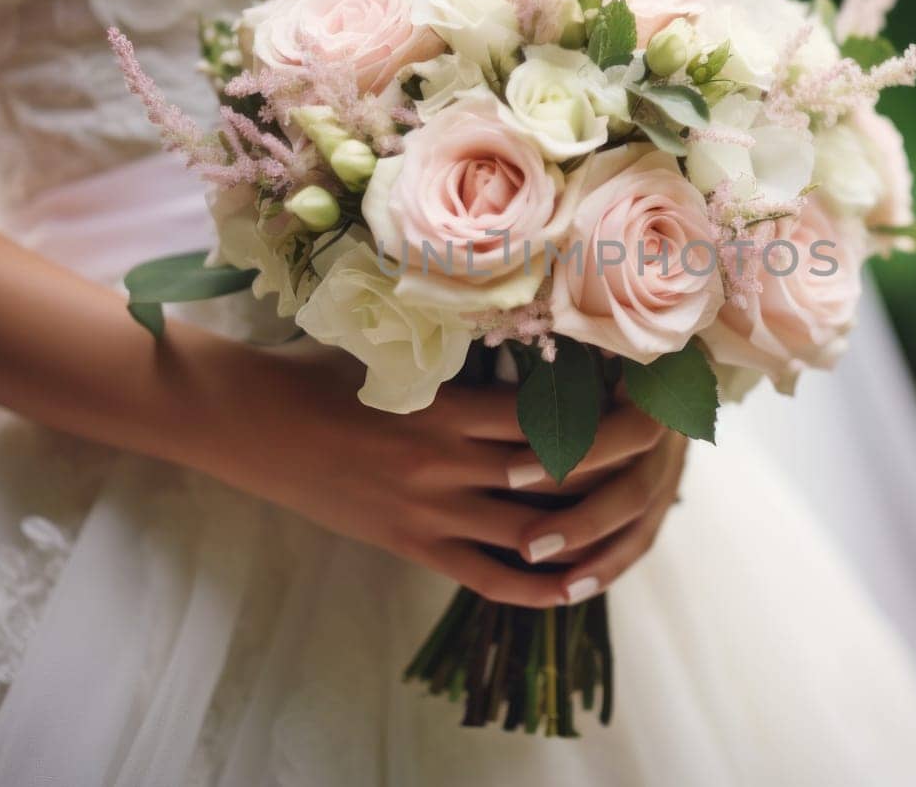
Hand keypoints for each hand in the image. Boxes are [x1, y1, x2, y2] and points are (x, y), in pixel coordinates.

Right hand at [208, 345, 686, 608]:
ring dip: (588, 528)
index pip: (546, 410)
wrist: (253, 424)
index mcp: (445, 405)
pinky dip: (537, 588)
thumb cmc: (323, 370)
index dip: (602, 403)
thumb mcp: (396, 352)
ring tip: (637, 512)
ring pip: (532, 531)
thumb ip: (461, 353)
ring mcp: (431, 512)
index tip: (644, 388)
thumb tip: (528, 327)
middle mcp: (445, 463)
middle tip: (662, 442)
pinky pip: (488, 579)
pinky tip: (575, 585)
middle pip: (552, 470)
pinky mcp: (414, 547)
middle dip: (615, 459)